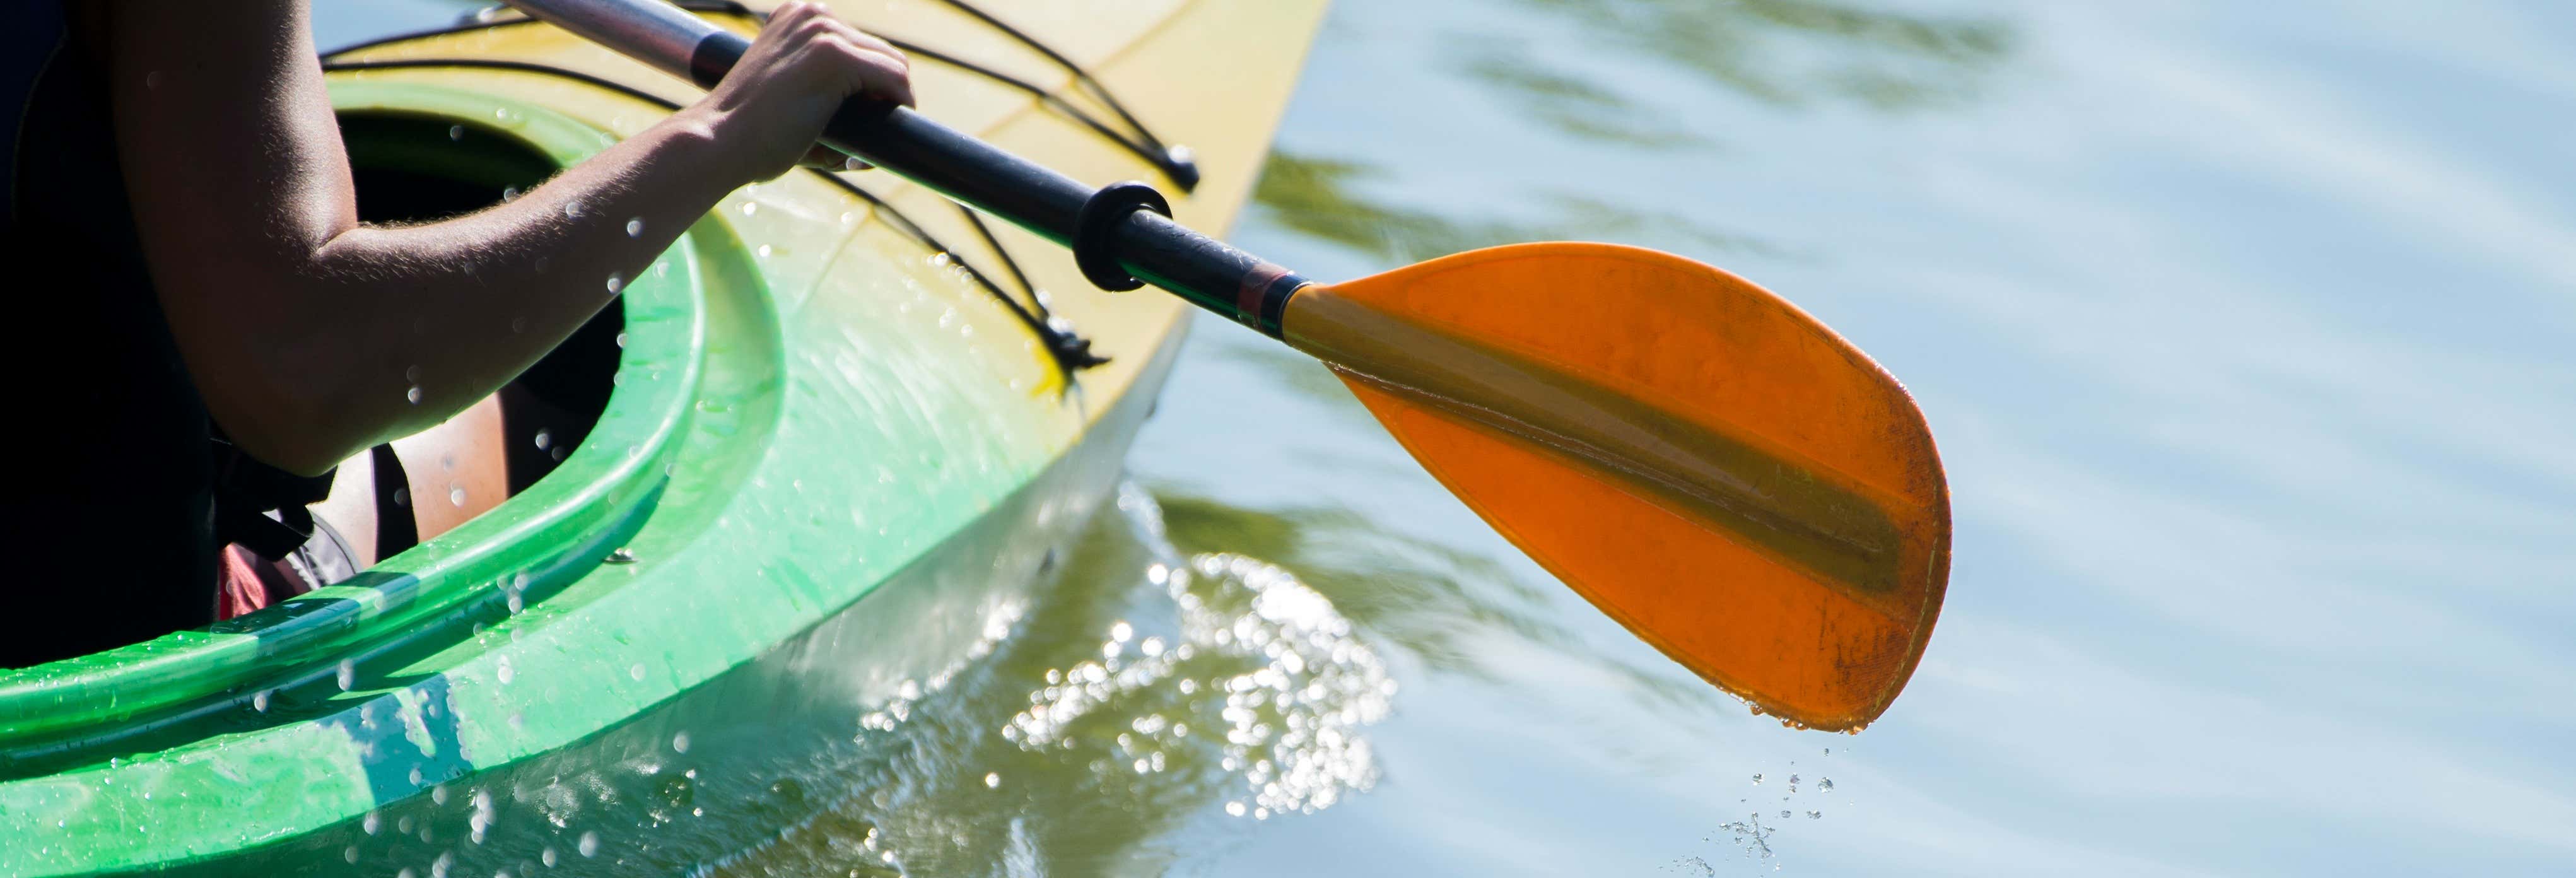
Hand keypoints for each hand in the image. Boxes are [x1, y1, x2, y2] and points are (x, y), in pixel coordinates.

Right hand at [694, 2, 912, 181]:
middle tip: (862, 141)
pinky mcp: (835, 56)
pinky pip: (896, 81)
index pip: (861, 46)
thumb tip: (892, 115)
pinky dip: (900, 108)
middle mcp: (812, 14)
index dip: (870, 88)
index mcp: (798, 17)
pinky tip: (882, 136)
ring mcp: (823, 32)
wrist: (719, 143)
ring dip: (892, 106)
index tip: (858, 123)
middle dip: (883, 98)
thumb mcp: (794, 94)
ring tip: (866, 144)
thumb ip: (834, 92)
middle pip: (883, 54)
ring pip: (894, 68)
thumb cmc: (752, 133)